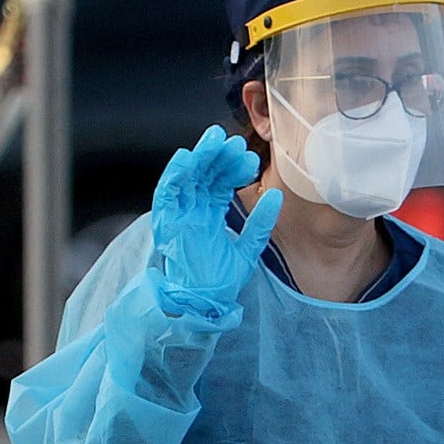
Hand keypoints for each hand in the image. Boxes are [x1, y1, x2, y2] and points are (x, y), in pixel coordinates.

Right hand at [149, 127, 279, 319]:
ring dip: (200, 158)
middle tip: (234, 141)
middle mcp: (193, 211)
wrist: (204, 303)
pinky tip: (187, 157)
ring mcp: (180, 216)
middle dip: (218, 156)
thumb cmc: (222, 280)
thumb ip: (260, 223)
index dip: (234, 169)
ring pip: (188, 178)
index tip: (250, 158)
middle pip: (204, 176)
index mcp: (209, 215)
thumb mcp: (249, 248)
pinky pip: (167, 194)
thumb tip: (277, 196)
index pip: (220, 184)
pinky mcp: (167, 223)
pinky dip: (175, 175)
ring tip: (215, 140)